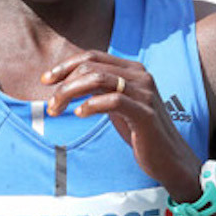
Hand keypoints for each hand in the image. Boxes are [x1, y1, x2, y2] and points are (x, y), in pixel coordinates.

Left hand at [41, 50, 201, 199]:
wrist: (169, 158)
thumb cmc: (139, 131)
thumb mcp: (117, 103)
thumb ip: (99, 88)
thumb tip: (66, 82)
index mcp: (132, 68)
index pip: (92, 56)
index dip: (65, 66)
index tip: (46, 80)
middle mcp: (140, 75)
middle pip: (91, 66)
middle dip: (64, 83)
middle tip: (50, 104)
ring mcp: (144, 92)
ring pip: (98, 79)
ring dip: (71, 93)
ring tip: (57, 109)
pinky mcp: (145, 113)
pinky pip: (113, 101)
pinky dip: (92, 104)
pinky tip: (79, 114)